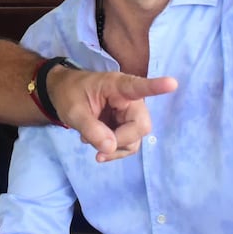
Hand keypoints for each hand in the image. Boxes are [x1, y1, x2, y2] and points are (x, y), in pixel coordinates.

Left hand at [46, 68, 177, 162]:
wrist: (61, 94)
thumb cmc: (68, 94)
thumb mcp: (73, 111)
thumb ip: (91, 128)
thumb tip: (111, 148)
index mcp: (117, 86)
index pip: (139, 87)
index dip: (156, 87)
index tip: (172, 83)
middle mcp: (129, 100)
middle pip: (140, 125)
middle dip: (121, 140)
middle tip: (97, 144)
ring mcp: (129, 114)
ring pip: (135, 139)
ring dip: (116, 148)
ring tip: (90, 143)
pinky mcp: (125, 126)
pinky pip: (128, 144)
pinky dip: (114, 150)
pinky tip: (97, 147)